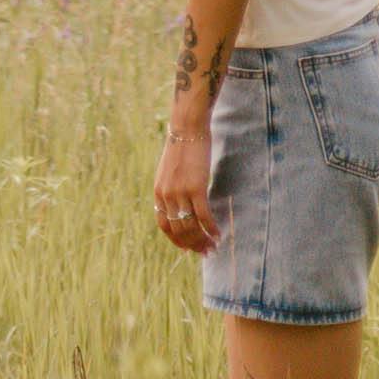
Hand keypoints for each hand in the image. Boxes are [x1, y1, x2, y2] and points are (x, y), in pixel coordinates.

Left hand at [154, 124, 216, 253]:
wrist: (187, 127)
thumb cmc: (182, 146)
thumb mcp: (169, 171)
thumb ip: (171, 188)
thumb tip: (180, 203)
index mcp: (159, 193)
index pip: (165, 226)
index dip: (177, 241)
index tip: (188, 249)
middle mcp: (167, 196)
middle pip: (179, 230)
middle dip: (192, 244)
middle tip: (205, 251)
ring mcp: (180, 193)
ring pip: (191, 226)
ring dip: (203, 240)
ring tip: (213, 246)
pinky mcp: (195, 187)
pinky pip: (203, 215)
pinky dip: (211, 228)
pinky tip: (219, 234)